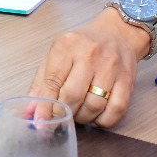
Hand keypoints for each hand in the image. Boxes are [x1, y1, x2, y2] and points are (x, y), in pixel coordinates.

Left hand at [28, 10, 142, 126]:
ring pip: (94, 105)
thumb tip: (29, 113)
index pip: (52, 81)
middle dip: (64, 113)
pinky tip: (96, 116)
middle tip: (61, 117)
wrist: (117, 33)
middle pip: (73, 95)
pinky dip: (103, 120)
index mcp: (67, 46)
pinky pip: (115, 110)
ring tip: (78, 113)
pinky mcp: (127, 80)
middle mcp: (90, 54)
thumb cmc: (82, 46)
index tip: (40, 123)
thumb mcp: (57, 55)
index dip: (44, 106)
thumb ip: (41, 83)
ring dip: (83, 117)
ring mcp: (111, 67)